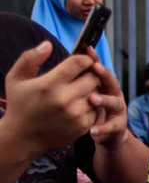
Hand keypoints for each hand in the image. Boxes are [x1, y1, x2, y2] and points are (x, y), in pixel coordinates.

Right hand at [1, 41, 98, 156]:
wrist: (22, 138)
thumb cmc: (19, 105)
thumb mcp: (16, 78)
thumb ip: (30, 58)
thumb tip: (48, 44)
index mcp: (49, 84)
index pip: (79, 63)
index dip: (84, 58)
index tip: (83, 60)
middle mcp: (65, 99)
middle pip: (93, 77)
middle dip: (90, 73)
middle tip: (85, 74)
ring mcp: (76, 114)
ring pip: (97, 93)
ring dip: (93, 89)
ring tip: (82, 88)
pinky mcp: (83, 126)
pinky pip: (96, 109)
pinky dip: (92, 104)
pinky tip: (81, 103)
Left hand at [83, 49, 129, 146]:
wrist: (104, 133)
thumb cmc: (88, 109)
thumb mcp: (82, 92)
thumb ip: (75, 77)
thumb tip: (62, 57)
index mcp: (103, 84)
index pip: (100, 68)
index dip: (95, 59)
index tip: (87, 49)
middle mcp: (113, 94)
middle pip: (112, 81)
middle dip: (104, 75)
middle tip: (95, 68)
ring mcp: (117, 110)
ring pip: (114, 103)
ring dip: (105, 100)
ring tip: (92, 99)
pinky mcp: (117, 126)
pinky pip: (111, 126)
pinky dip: (103, 128)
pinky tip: (92, 130)